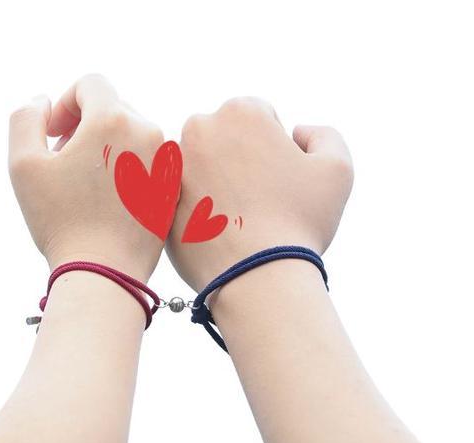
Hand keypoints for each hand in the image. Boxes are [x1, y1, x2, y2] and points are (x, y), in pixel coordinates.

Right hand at [9, 74, 163, 280]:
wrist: (105, 272)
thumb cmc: (61, 221)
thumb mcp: (23, 164)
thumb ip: (26, 118)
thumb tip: (44, 102)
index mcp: (115, 119)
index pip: (91, 85)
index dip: (65, 103)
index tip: (53, 134)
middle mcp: (150, 133)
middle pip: (114, 109)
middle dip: (86, 126)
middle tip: (65, 160)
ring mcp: (167, 163)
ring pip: (133, 136)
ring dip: (108, 148)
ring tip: (88, 181)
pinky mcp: (174, 188)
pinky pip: (149, 162)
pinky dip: (128, 168)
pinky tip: (110, 198)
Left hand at [166, 97, 353, 290]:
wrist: (256, 278)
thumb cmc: (300, 224)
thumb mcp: (337, 168)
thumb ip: (322, 135)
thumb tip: (296, 132)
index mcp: (241, 111)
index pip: (258, 118)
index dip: (274, 149)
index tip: (276, 180)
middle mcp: (199, 130)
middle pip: (223, 139)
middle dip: (237, 160)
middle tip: (255, 200)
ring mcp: (173, 168)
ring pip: (198, 168)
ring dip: (213, 183)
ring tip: (234, 218)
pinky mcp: (157, 201)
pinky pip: (180, 198)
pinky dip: (194, 209)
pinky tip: (215, 231)